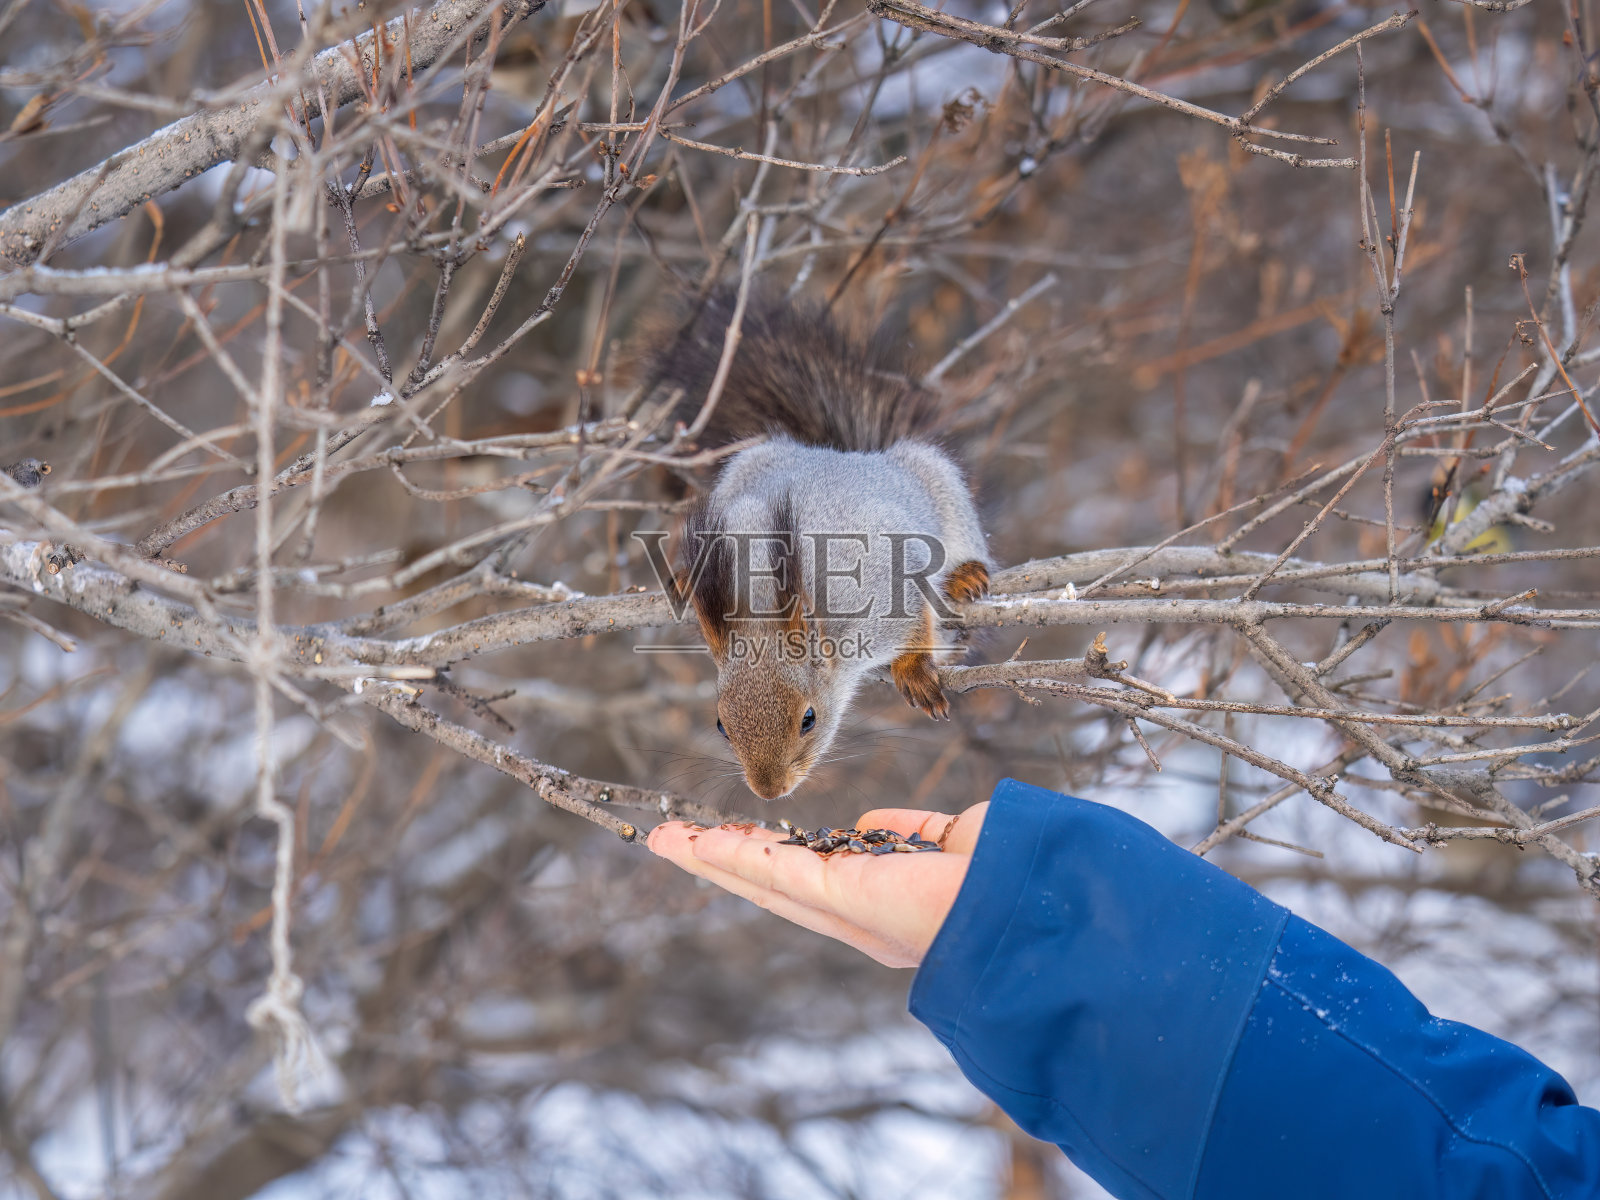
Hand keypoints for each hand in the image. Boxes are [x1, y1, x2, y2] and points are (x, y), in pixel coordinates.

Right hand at [647, 804, 988, 967]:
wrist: (1041, 899)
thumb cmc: (1014, 874)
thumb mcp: (950, 843)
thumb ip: (910, 834)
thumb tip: (872, 825)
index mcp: (885, 905)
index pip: (810, 879)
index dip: (765, 857)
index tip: (731, 838)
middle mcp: (860, 919)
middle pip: (772, 886)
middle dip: (719, 862)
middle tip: (671, 840)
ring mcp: (850, 912)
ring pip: (764, 883)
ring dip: (711, 859)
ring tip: (665, 839)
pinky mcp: (848, 900)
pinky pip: (780, 876)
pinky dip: (736, 858)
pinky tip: (700, 843)